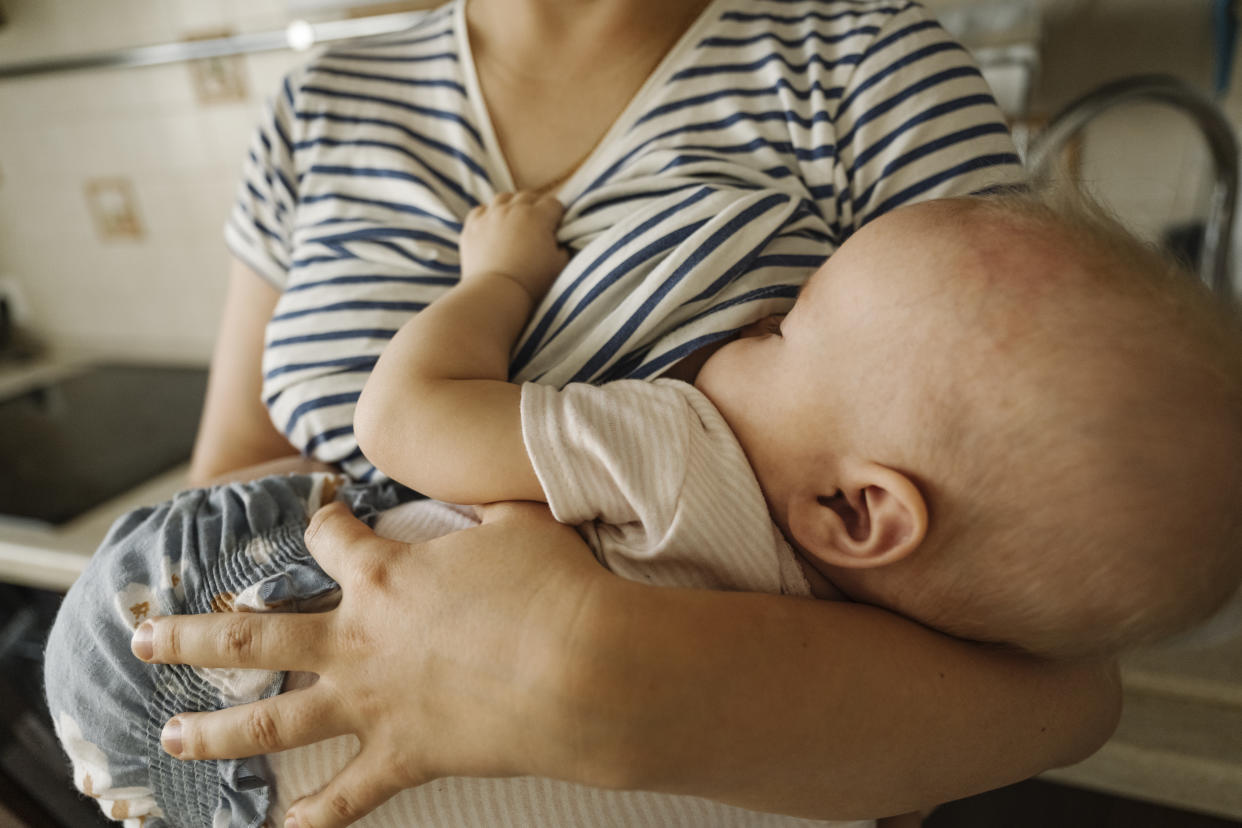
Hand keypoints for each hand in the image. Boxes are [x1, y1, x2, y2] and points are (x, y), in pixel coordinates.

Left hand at [131, 501, 604, 827]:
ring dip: (212, 730)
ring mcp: (372, 703)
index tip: (321, 511)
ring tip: (170, 735)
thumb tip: (482, 489)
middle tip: (146, 636)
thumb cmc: (554, 587)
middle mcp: (358, 637)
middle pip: (252, 634)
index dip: (322, 520)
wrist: (580, 669)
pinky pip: (347, 798)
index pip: (327, 538)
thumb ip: (485, 504)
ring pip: (270, 720)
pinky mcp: (403, 756)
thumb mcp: (520, 522)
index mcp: (385, 574)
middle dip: (190, 633)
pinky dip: (315, 817)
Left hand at [460, 191, 568, 299]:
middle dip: (536, 206)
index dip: (558, 215)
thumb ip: (563, 248)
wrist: (495, 294)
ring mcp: (490, 216)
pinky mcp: (472, 227)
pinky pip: (481, 210)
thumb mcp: (559, 266)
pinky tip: (492, 225)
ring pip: (503, 198)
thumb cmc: (531, 282)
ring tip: (514, 220)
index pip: (553, 204)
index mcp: (538, 217)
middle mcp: (513, 210)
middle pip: (528, 196)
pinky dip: (488, 214)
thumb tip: (559, 242)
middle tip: (537, 223)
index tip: (557, 226)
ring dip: (512, 205)